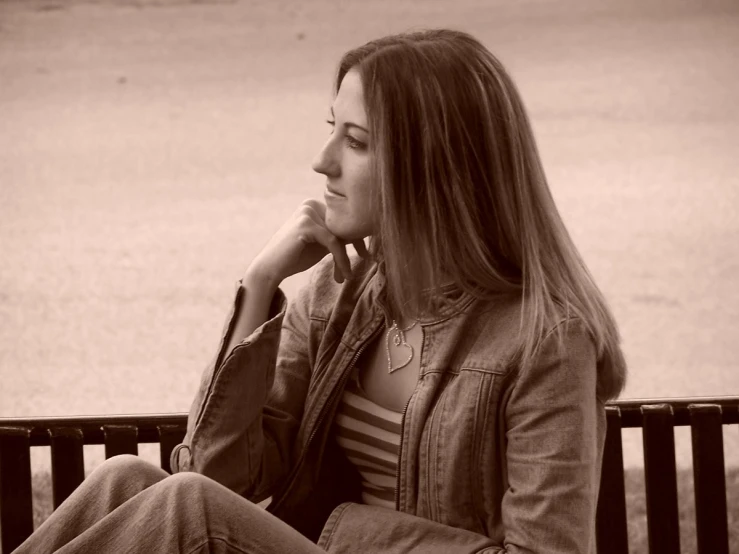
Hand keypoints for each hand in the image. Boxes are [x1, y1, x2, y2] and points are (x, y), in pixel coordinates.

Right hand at [248, 198, 368, 285]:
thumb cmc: (295, 257)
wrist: (270, 269)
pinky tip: (343, 274)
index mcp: (314, 205)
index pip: (342, 219)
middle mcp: (311, 204)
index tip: (365, 254)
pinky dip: (341, 260)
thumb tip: (364, 233)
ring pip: (339, 235)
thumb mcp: (322, 244)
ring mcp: (307, 212)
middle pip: (343, 225)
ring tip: (345, 276)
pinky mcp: (305, 223)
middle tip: (359, 264)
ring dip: (344, 258)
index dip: (356, 237)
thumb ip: (338, 236)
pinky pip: (333, 242)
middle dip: (353, 246)